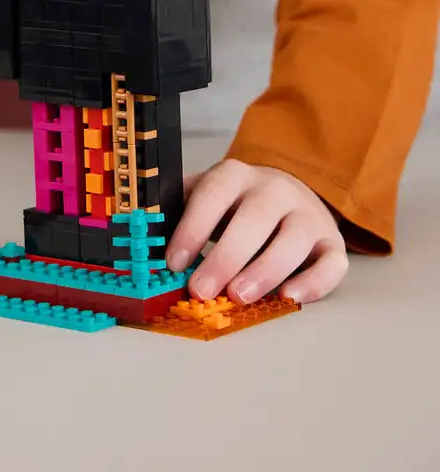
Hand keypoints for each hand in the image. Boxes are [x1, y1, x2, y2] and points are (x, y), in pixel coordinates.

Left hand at [165, 158, 348, 305]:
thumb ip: (178, 211)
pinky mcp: (332, 242)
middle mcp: (275, 189)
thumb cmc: (237, 206)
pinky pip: (332, 262)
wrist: (290, 193)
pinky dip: (315, 281)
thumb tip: (139, 233)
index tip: (173, 261)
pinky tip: (290, 297)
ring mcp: (308, 215)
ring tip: (239, 296)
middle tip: (202, 289)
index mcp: (237, 175)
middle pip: (254, 217)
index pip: (213, 194)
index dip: (193, 227)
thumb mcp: (207, 198)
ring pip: (293, 239)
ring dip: (265, 269)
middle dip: (226, 256)